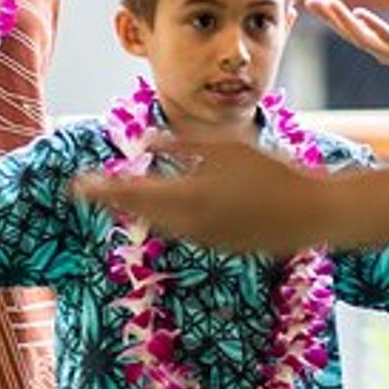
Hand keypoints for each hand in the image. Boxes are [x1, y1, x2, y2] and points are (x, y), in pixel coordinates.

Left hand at [74, 140, 333, 253]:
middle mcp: (191, 224)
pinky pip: (182, 233)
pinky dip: (166, 220)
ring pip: (160, 225)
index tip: (77, 186)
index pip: (133, 193)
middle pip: (141, 213)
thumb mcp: (226, 147)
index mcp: (189, 196)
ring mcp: (205, 241)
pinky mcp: (219, 248)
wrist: (311, 214)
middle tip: (87, 191)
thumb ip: (182, 144)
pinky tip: (161, 211)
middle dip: (113, 199)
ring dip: (138, 211)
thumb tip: (145, 140)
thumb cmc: (273, 172)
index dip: (103, 189)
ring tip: (117, 198)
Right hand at [305, 0, 388, 64]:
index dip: (332, 13)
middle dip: (331, 18)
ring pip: (365, 38)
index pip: (351, 26)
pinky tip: (360, 13)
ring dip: (345, 22)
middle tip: (312, 1)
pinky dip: (374, 27)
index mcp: (383, 39)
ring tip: (331, 3)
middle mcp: (386, 50)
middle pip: (351, 34)